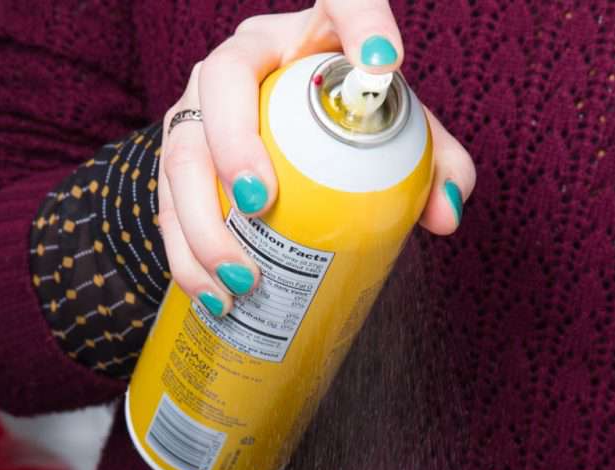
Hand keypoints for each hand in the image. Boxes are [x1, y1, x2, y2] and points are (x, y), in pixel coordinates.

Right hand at [156, 1, 474, 316]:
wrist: (285, 142)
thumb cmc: (347, 126)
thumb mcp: (396, 135)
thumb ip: (435, 163)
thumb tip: (446, 214)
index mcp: (307, 35)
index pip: (337, 0)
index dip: (360, 17)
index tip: (385, 61)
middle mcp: (242, 60)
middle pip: (224, 81)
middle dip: (234, 144)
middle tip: (259, 202)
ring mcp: (198, 108)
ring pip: (182, 153)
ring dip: (201, 222)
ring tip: (239, 278)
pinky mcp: (177, 160)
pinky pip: (168, 204)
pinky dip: (187, 257)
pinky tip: (212, 296)